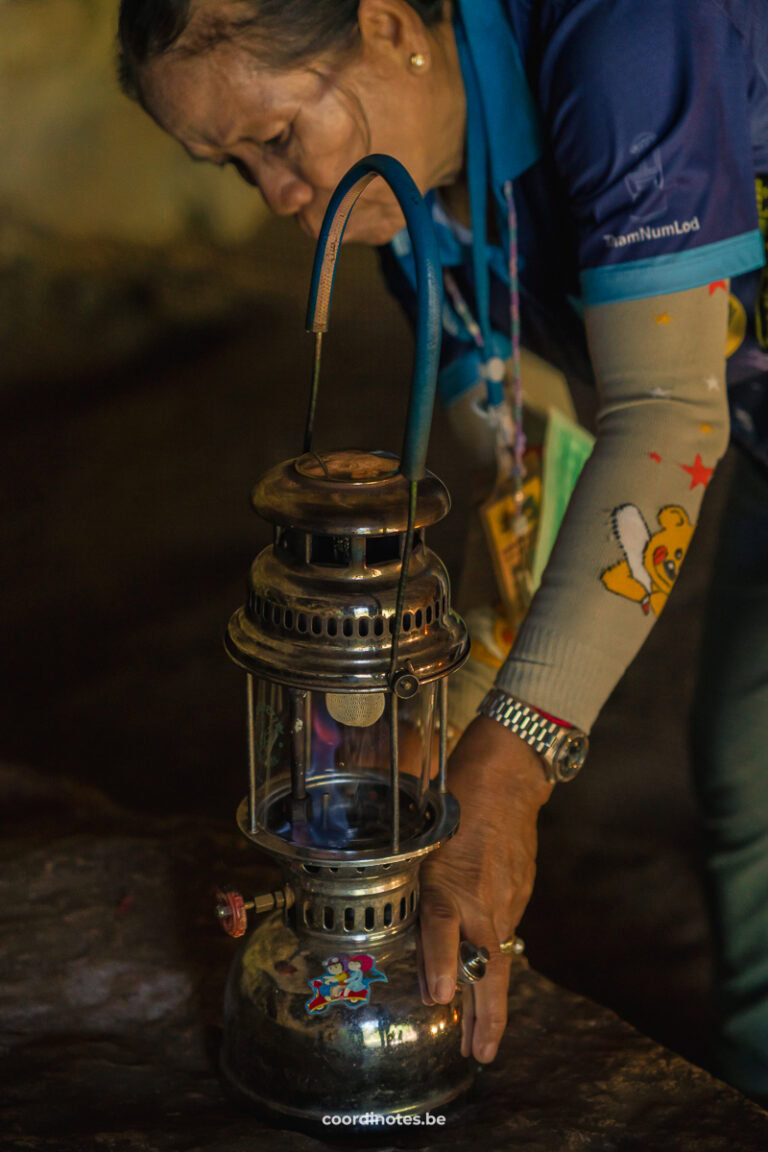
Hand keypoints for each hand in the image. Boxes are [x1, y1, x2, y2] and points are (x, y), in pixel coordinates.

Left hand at [418, 715, 552, 1062]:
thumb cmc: (456, 802)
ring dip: (488, 997)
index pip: (442, 928)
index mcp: (452, 882)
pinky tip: (486, 977)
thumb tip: (388, 912)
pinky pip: (504, 933)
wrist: (508, 778)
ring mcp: (507, 901)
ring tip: (479, 1035)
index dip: (438, 963)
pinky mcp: (520, 895)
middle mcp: (484, 900)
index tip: (439, 997)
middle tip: (478, 1055)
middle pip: (487, 968)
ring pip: (498, 957)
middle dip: (483, 1016)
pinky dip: (495, 960)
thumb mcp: (422, 836)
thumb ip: (409, 877)